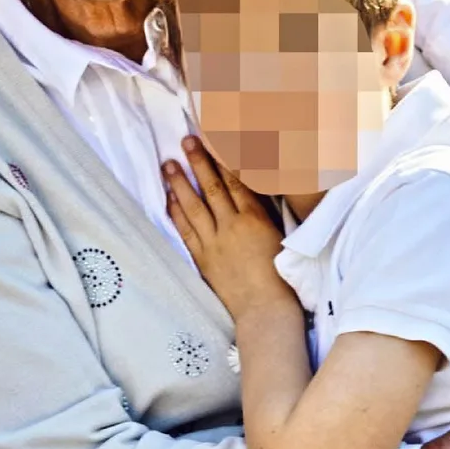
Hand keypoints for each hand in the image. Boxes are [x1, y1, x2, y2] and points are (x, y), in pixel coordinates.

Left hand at [162, 137, 299, 325]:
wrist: (265, 309)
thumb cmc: (281, 276)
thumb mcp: (279, 235)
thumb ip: (265, 211)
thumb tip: (256, 186)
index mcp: (255, 218)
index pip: (236, 180)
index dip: (224, 158)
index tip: (216, 139)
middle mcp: (231, 226)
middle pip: (212, 187)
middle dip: (198, 161)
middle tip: (186, 141)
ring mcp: (214, 242)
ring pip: (193, 206)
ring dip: (180, 182)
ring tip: (168, 163)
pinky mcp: (202, 258)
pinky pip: (185, 230)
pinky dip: (176, 212)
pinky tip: (169, 197)